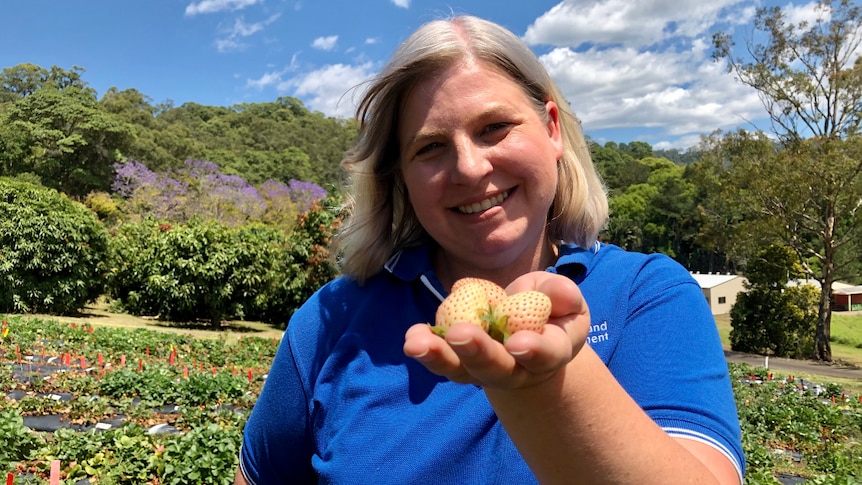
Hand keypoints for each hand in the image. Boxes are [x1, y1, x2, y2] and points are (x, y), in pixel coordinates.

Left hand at [403, 272, 589, 388]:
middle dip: (477, 352)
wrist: (527, 330)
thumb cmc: (550, 309)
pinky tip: (412, 337)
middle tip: (458, 334)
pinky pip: (443, 359)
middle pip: (497, 368)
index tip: (518, 344)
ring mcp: (485, 370)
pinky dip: (427, 348)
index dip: (534, 351)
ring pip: (463, 370)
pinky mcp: (461, 363)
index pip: (546, 355)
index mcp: (551, 353)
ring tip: (416, 344)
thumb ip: (562, 294)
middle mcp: (518, 370)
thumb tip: (562, 296)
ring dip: (439, 357)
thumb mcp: (562, 296)